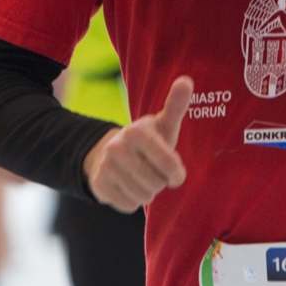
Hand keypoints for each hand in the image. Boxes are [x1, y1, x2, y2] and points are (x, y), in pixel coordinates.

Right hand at [83, 76, 192, 212]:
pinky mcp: (98, 185)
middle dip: (159, 182)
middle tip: (152, 170)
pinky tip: (127, 186)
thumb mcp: (163, 124)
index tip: (176, 173)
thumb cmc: (148, 140)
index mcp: (136, 131)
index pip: (169, 165)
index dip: (176, 174)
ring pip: (143, 196)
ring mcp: (106, 166)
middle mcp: (117, 147)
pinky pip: (129, 205)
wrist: (110, 153)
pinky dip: (132, 200)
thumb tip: (186, 80)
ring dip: (147, 192)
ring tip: (140, 177)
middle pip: (157, 184)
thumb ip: (176, 105)